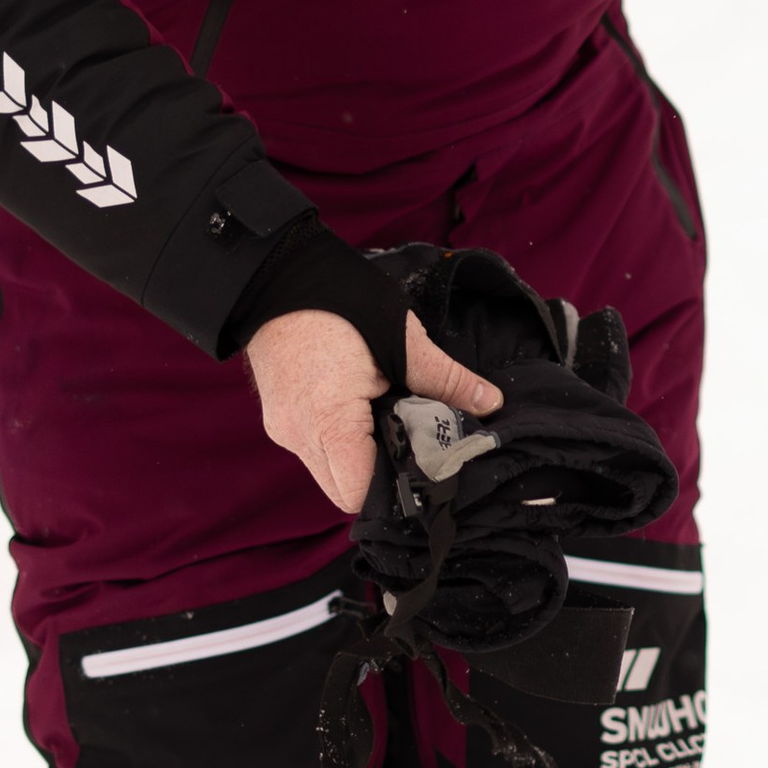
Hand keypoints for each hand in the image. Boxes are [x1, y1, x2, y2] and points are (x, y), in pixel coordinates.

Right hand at [244, 308, 502, 514]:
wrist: (278, 272)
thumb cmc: (338, 301)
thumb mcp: (401, 339)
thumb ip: (445, 378)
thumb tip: (490, 402)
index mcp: (327, 422)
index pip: (359, 495)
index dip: (399, 488)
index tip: (433, 465)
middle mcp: (298, 436)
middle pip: (346, 490)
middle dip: (386, 477)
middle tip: (421, 442)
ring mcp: (284, 428)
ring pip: (332, 472)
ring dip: (366, 458)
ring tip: (397, 421)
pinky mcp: (281, 417)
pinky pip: (318, 449)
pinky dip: (346, 442)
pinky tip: (371, 411)